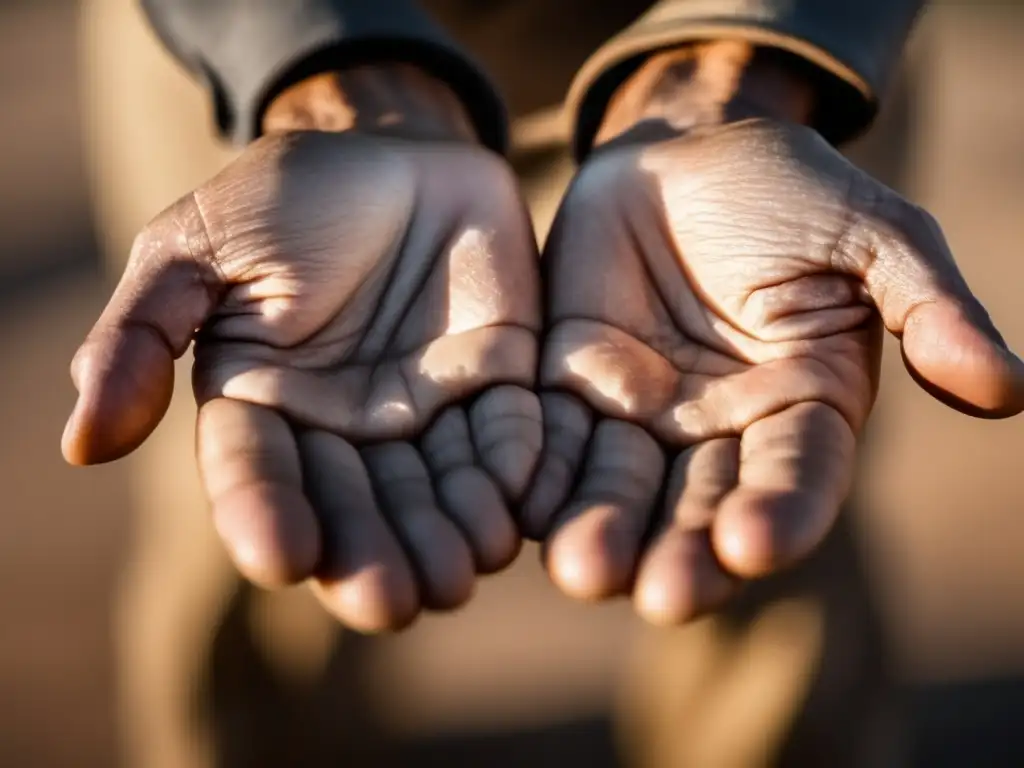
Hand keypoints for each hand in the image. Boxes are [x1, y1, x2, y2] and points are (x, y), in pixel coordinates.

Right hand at [63, 66, 541, 631]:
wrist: (392, 146)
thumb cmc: (283, 196)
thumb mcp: (195, 249)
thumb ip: (141, 337)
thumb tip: (81, 444)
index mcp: (264, 406)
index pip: (257, 475)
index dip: (264, 517)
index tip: (281, 558)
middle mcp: (345, 429)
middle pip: (355, 508)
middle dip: (371, 556)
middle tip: (389, 601)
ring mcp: (425, 412)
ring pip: (437, 492)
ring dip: (449, 538)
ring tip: (459, 574)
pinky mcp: (497, 385)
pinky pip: (509, 436)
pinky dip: (514, 474)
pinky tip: (518, 512)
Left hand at [525, 43, 1023, 624]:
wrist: (679, 154)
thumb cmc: (787, 190)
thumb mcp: (872, 234)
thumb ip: (929, 306)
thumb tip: (1010, 390)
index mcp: (802, 407)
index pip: (797, 476)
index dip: (781, 513)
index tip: (753, 545)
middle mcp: (721, 432)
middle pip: (702, 507)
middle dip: (681, 552)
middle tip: (658, 595)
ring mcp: (642, 418)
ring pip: (622, 489)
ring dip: (603, 531)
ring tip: (581, 570)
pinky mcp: (571, 391)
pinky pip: (553, 440)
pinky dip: (539, 475)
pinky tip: (521, 508)